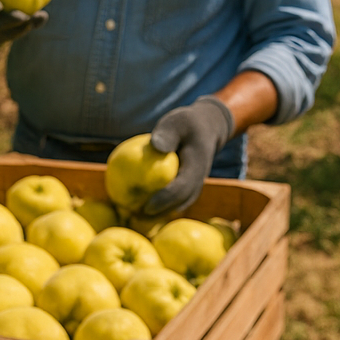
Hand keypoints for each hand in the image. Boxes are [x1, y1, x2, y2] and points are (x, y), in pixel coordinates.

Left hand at [144, 96, 234, 215]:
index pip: (182, 189)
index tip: (146, 207)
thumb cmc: (186, 124)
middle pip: (179, 204)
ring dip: (158, 215)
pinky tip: (138, 208)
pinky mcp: (187, 187)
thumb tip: (156, 146)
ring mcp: (194, 186)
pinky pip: (174, 201)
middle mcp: (197, 181)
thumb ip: (168, 133)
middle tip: (134, 217)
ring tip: (133, 217)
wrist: (205, 129)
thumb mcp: (177, 122)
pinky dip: (158, 207)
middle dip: (158, 214)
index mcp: (196, 167)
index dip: (165, 200)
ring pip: (177, 206)